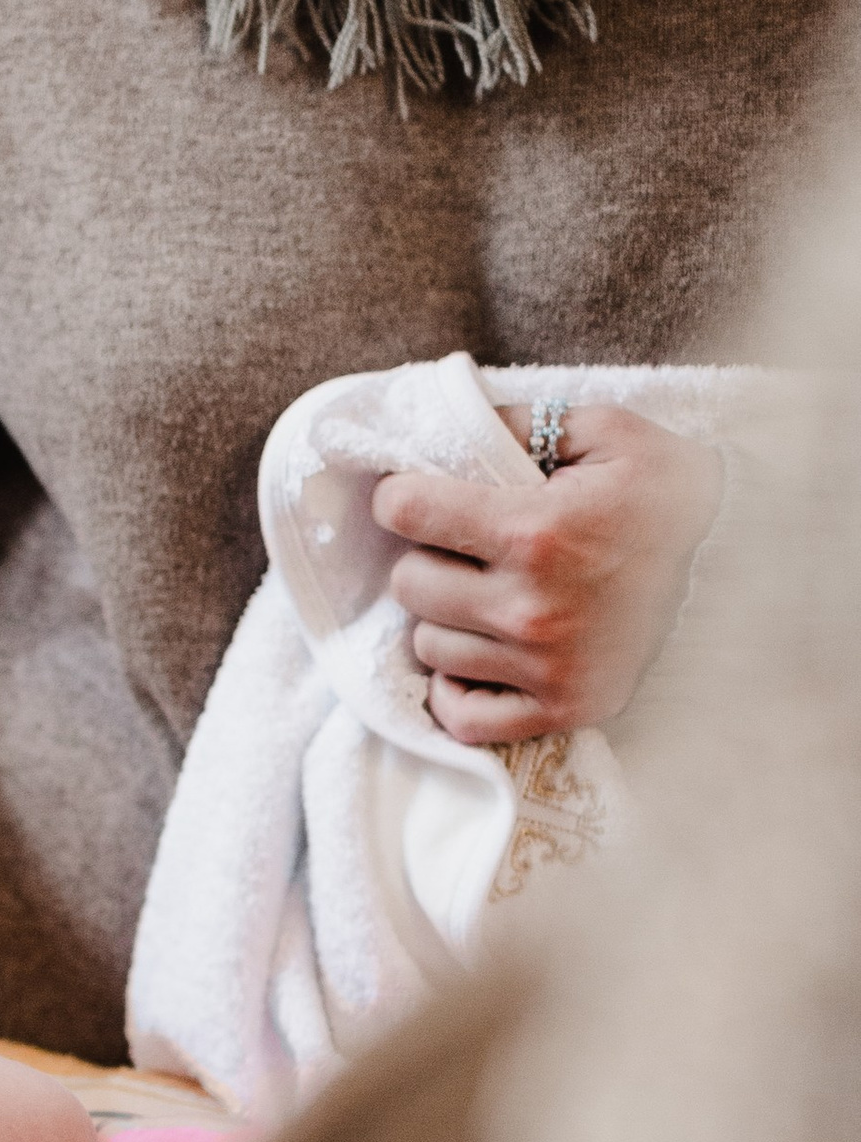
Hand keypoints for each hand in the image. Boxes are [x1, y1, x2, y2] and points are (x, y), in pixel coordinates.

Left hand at [377, 402, 724, 746]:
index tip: (416, 496)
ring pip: (429, 646)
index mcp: (535, 531)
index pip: (407, 512)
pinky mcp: (560, 710)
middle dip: (427, 557)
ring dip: (445, 619)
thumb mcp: (608, 433)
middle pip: (410, 584)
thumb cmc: (667, 495)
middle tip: (463, 549)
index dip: (402, 496)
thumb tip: (447, 426)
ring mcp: (544, 667)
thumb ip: (521, 424)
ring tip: (486, 597)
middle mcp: (531, 607)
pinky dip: (457, 689)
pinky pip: (461, 717)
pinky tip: (480, 657)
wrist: (739, 567)